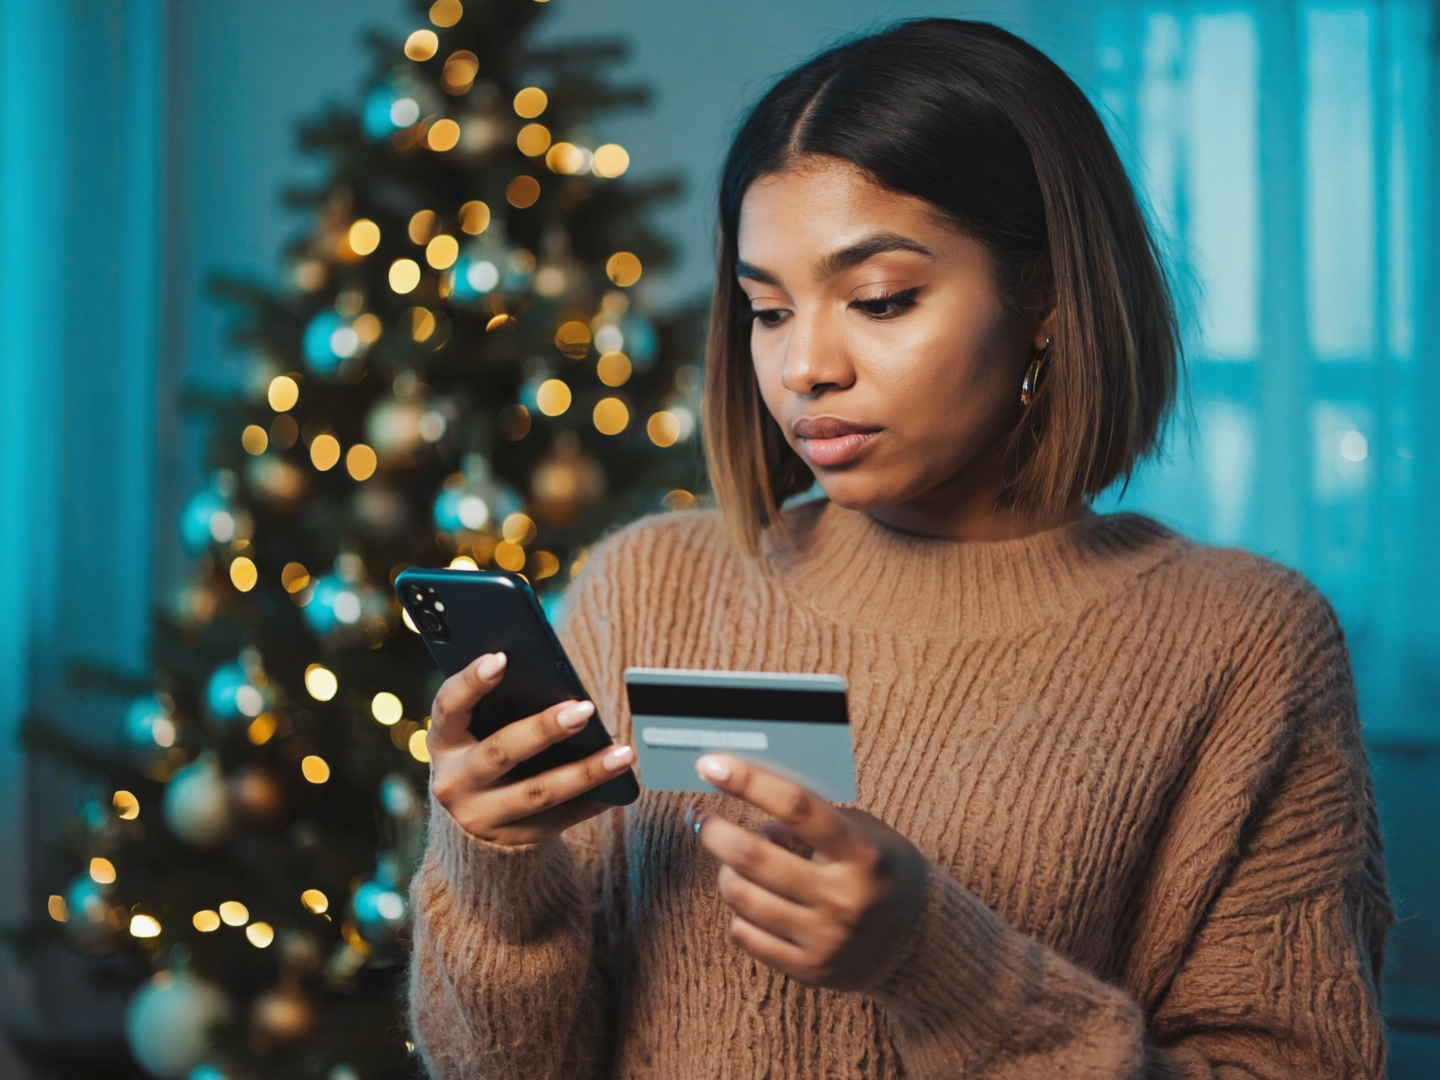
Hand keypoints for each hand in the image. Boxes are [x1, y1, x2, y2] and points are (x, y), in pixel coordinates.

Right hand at [427, 652, 634, 845]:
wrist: (472, 823)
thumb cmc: (483, 751)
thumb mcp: (474, 731)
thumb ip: (498, 706)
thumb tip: (552, 676)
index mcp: (443, 741)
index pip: (448, 707)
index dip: (470, 682)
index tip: (501, 658)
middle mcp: (455, 782)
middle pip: (501, 752)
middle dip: (544, 729)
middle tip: (584, 708)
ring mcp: (482, 817)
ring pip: (538, 793)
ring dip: (585, 772)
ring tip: (622, 753)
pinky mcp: (514, 839)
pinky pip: (560, 819)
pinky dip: (592, 801)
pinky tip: (620, 785)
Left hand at [691, 754, 928, 990]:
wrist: (920, 943)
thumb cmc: (882, 871)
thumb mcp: (865, 831)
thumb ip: (813, 818)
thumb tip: (749, 808)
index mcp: (862, 853)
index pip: (796, 807)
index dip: (748, 781)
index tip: (710, 764)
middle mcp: (844, 898)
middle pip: (752, 856)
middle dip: (714, 831)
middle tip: (702, 818)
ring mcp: (825, 939)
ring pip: (740, 895)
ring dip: (727, 870)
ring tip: (738, 862)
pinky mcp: (809, 971)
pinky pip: (744, 934)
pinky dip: (739, 909)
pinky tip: (754, 899)